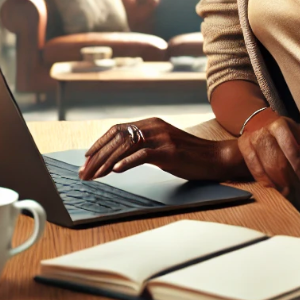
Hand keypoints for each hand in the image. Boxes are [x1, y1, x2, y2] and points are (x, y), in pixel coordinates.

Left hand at [80, 118, 240, 182]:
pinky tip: (116, 171)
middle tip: (85, 173)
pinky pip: (143, 154)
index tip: (86, 159)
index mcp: (150, 124)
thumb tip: (118, 159)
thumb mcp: (162, 147)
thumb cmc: (188, 156)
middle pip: (117, 139)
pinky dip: (127, 162)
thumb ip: (143, 147)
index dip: (99, 144)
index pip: (117, 130)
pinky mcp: (170, 151)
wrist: (215, 157)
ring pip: (126, 146)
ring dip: (107, 162)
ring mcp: (162, 138)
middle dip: (97, 157)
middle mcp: (154, 127)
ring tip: (95, 175)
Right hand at [238, 116, 299, 208]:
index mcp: (280, 127)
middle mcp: (264, 133)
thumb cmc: (283, 130)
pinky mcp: (243, 147)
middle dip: (292, 183)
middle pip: (279, 164)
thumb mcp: (299, 132)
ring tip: (291, 196)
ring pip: (267, 169)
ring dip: (280, 186)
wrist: (258, 121)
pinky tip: (275, 190)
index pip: (293, 152)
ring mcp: (251, 140)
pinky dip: (266, 182)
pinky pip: (255, 170)